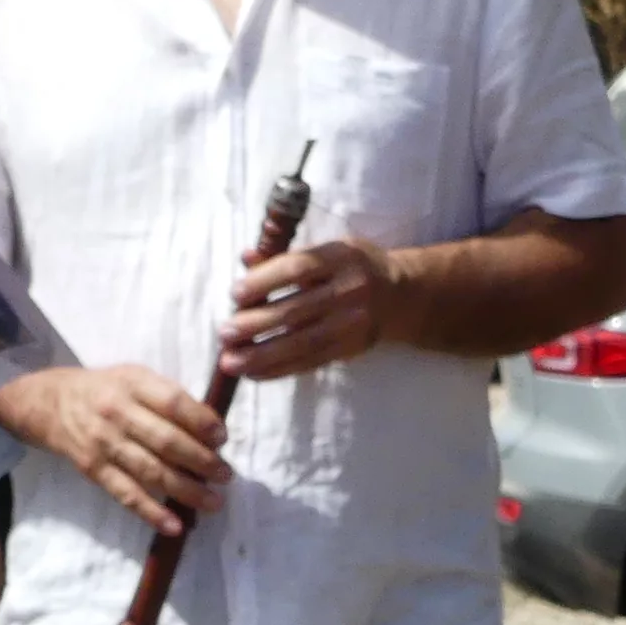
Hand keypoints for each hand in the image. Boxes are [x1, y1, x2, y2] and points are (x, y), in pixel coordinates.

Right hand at [0, 363, 227, 534]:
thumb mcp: (134, 377)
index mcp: (132, 383)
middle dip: (202, 461)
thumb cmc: (105, 389)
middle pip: (166, 441)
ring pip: (151, 472)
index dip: (202, 422)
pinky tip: (175, 526)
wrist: (50, 403)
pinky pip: (126, 495)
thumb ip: (168, 396)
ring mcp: (104, 444)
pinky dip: (152, 512)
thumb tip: (211, 427)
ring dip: (187, 490)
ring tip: (214, 501)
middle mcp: (117, 413)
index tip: (222, 438)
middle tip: (226, 475)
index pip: (173, 402)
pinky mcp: (94, 470)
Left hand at [221, 236, 394, 380]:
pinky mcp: (350, 348)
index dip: (265, 281)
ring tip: (230, 362)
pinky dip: (279, 370)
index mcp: (341, 257)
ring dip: (262, 355)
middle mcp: (350, 290)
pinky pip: (310, 362)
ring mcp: (352, 323)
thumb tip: (246, 258)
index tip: (235, 293)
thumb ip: (286, 255)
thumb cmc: (351, 266)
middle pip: (297, 310)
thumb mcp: (327, 251)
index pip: (298, 268)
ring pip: (302, 343)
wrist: (401, 296)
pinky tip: (253, 373)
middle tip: (224, 333)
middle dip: (256, 324)